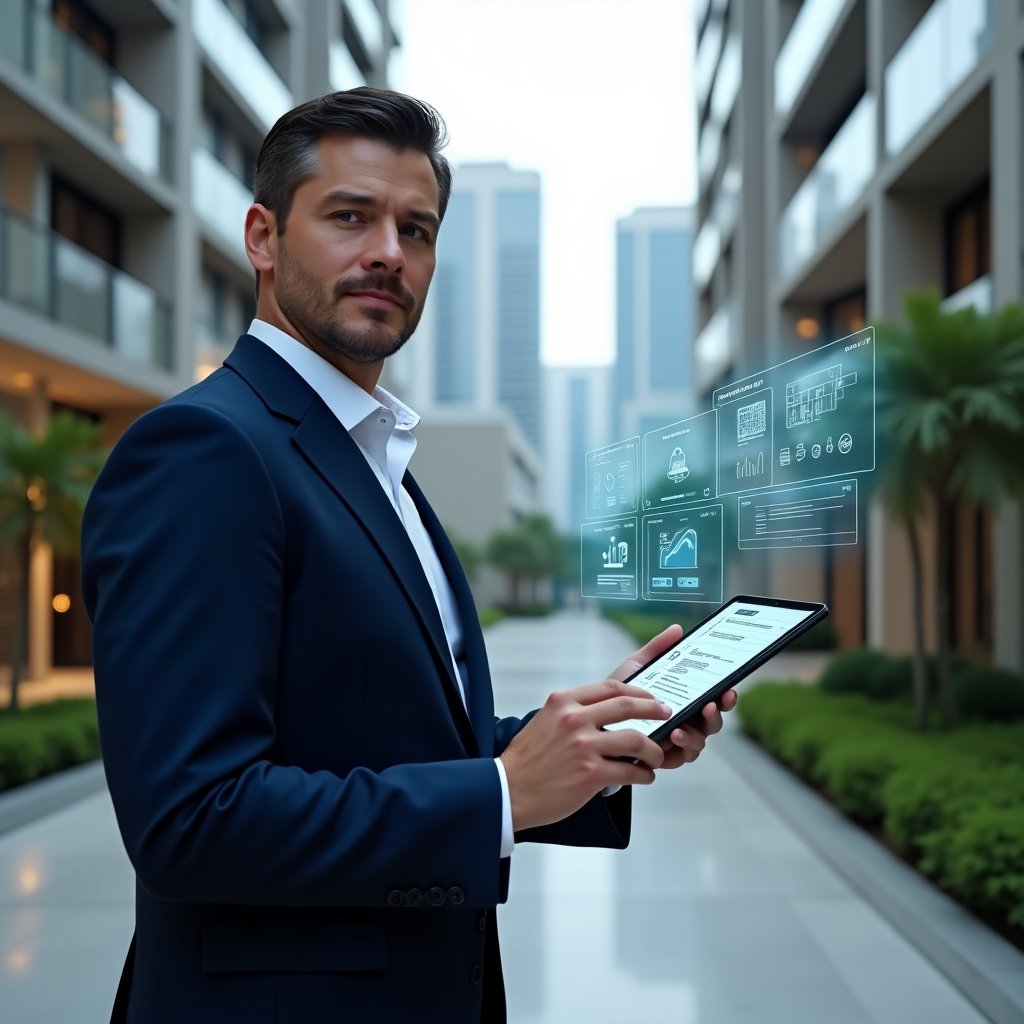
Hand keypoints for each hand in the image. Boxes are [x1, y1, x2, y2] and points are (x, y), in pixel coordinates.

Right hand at [499, 679, 670, 831]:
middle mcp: (575, 719)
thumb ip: (572, 711)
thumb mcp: (545, 720)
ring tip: (657, 756)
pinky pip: (630, 771)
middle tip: (667, 714)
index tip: (650, 697)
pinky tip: (645, 777)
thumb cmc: (528, 758)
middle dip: (655, 709)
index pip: (610, 687)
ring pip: (636, 740)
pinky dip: (644, 774)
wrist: (509, 789)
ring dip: (654, 749)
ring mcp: (584, 747)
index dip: (637, 691)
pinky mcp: (591, 774)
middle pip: (628, 706)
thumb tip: (603, 711)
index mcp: (563, 701)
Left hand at [606, 622, 737, 770]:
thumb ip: (657, 648)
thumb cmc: (618, 692)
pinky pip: (681, 758)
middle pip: (712, 722)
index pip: (713, 699)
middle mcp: (685, 721)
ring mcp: (676, 741)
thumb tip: (677, 628)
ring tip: (680, 727)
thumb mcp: (637, 666)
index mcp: (684, 699)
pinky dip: (679, 749)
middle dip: (714, 715)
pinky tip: (671, 737)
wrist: (594, 717)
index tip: (727, 689)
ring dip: (695, 735)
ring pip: (700, 742)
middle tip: (708, 705)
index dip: (725, 696)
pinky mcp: (663, 757)